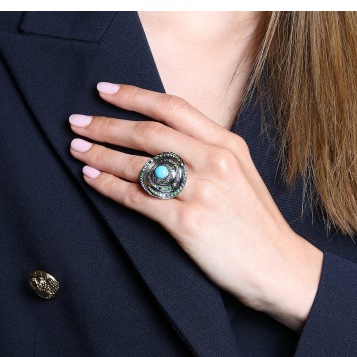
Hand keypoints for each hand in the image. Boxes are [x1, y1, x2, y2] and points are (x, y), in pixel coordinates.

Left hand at [69, 82, 323, 331]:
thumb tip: (164, 140)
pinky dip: (109, 187)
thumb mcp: (241, 173)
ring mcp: (201, 191)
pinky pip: (138, 198)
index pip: (173, 108)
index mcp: (228, 145)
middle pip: (149, 133)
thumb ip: (207, 152)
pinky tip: (92, 179)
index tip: (104, 91)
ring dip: (101, 154)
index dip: (134, 96)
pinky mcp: (187, 223)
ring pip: (138, 164)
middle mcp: (214, 161)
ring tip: (77, 148)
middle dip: (106, 124)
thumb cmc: (256, 221)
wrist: (279, 266)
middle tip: (77, 121)